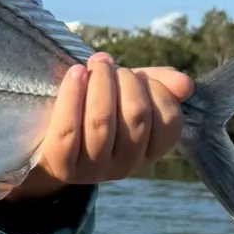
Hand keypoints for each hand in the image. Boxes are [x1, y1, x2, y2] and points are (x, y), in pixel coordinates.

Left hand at [7, 53, 194, 198]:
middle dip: (125, 81)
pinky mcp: (61, 164)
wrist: (47, 143)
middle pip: (136, 116)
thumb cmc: (94, 112)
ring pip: (102, 120)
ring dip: (100, 83)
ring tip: (93, 64)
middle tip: (107, 64)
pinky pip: (68, 128)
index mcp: (148, 152)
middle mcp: (125, 166)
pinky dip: (73, 95)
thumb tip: (186, 84)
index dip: (156, 90)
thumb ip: (158, 87)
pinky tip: (76, 73)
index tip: (138, 75)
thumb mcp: (127, 97)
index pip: (169, 122)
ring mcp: (93, 169)